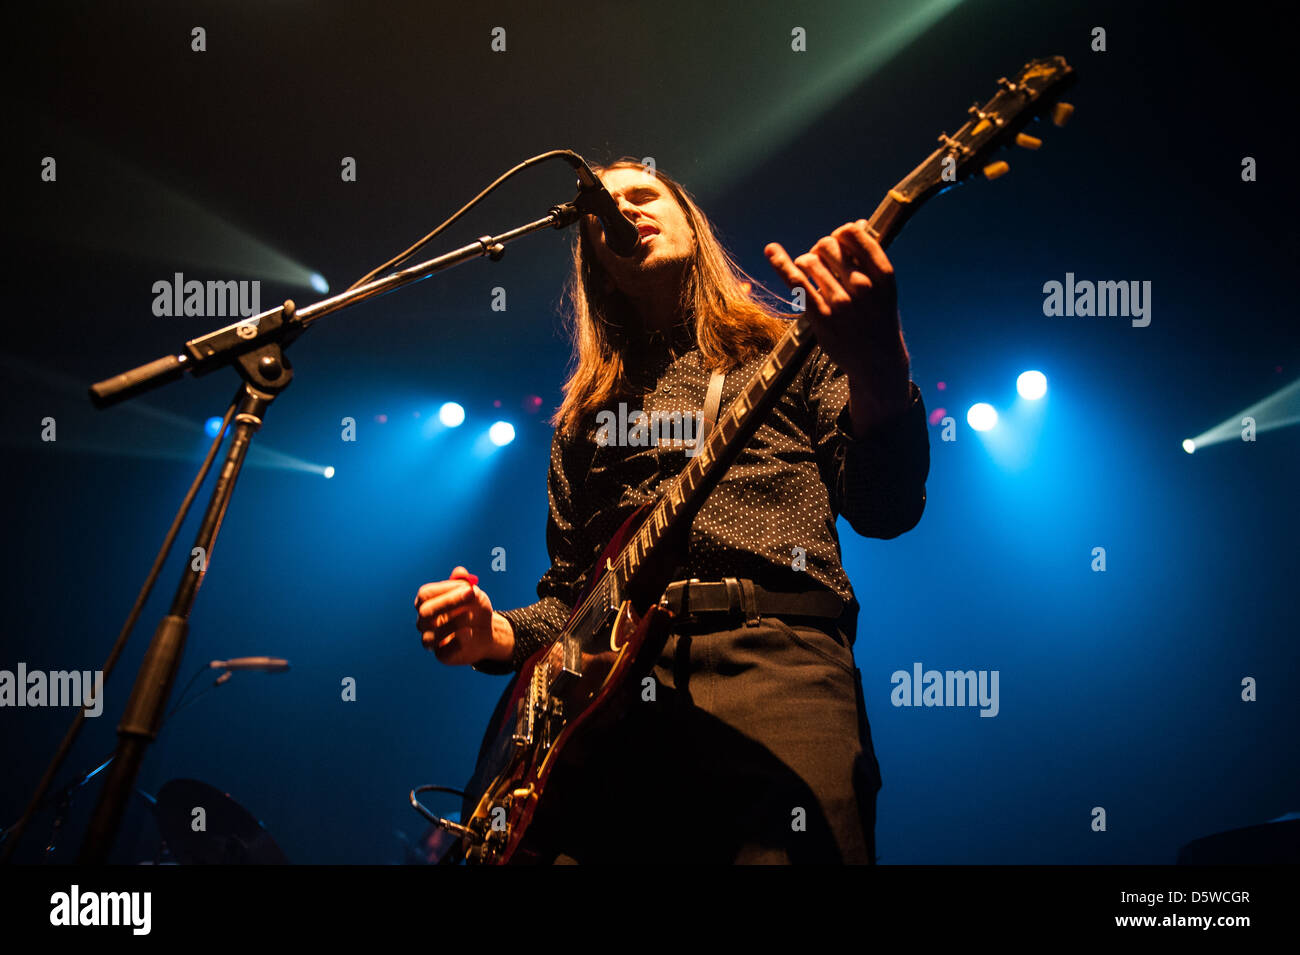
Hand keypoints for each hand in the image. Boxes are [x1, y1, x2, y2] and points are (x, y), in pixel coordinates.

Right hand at [414, 566, 511, 665]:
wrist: (486, 632)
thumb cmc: (475, 608)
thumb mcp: (475, 594)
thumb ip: (466, 583)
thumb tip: (459, 572)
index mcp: (427, 602)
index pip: (426, 594)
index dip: (446, 590)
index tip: (469, 588)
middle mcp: (424, 621)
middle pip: (425, 612)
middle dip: (449, 603)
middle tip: (472, 595)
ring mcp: (431, 639)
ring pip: (430, 636)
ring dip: (455, 623)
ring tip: (472, 618)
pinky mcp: (442, 655)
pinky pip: (444, 652)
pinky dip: (457, 642)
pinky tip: (470, 634)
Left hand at [765, 220, 910, 430]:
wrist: (877, 361)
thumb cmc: (878, 319)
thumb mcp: (884, 288)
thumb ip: (870, 258)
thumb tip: (857, 224)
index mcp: (882, 275)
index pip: (853, 235)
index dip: (841, 233)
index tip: (837, 240)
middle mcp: (863, 286)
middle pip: (828, 245)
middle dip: (820, 248)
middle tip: (822, 262)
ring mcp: (841, 302)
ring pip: (810, 260)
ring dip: (806, 262)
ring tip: (810, 272)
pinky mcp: (820, 315)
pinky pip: (796, 281)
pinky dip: (781, 263)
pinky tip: (771, 251)